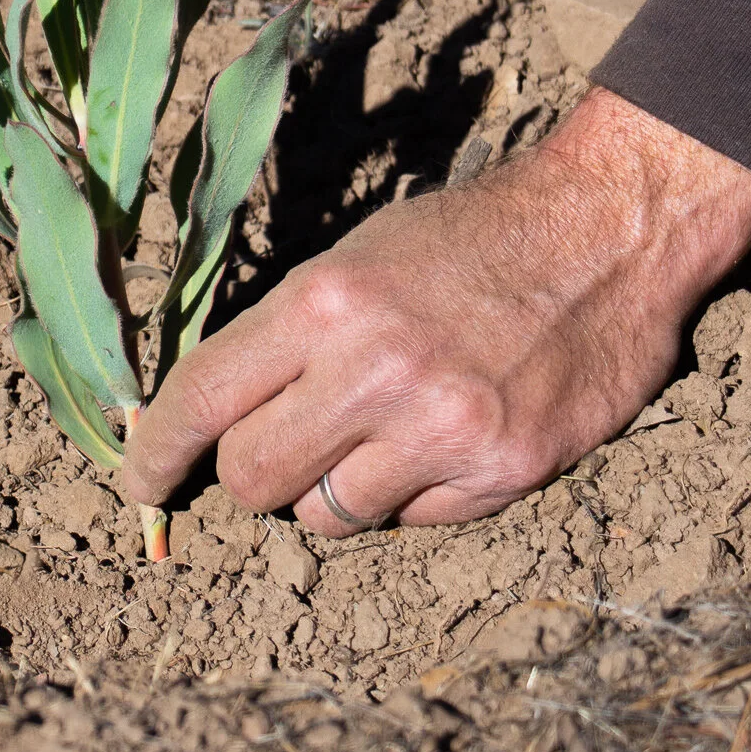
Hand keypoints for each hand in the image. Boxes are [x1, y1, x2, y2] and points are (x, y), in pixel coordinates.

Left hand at [120, 89, 750, 537]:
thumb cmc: (472, 237)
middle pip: (252, 479)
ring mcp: (442, 428)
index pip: (201, 399)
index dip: (156, 452)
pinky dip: (414, 496)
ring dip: (335, 490)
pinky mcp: (504, 469)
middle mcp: (376, 372)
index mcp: (325, 304)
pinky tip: (449, 437)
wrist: (611, 230)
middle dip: (254, 472)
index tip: (139, 481)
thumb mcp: (359, 259)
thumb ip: (285, 336)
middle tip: (288, 444)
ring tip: (383, 434)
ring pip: (327, 517)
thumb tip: (209, 413)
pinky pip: (413, 522)